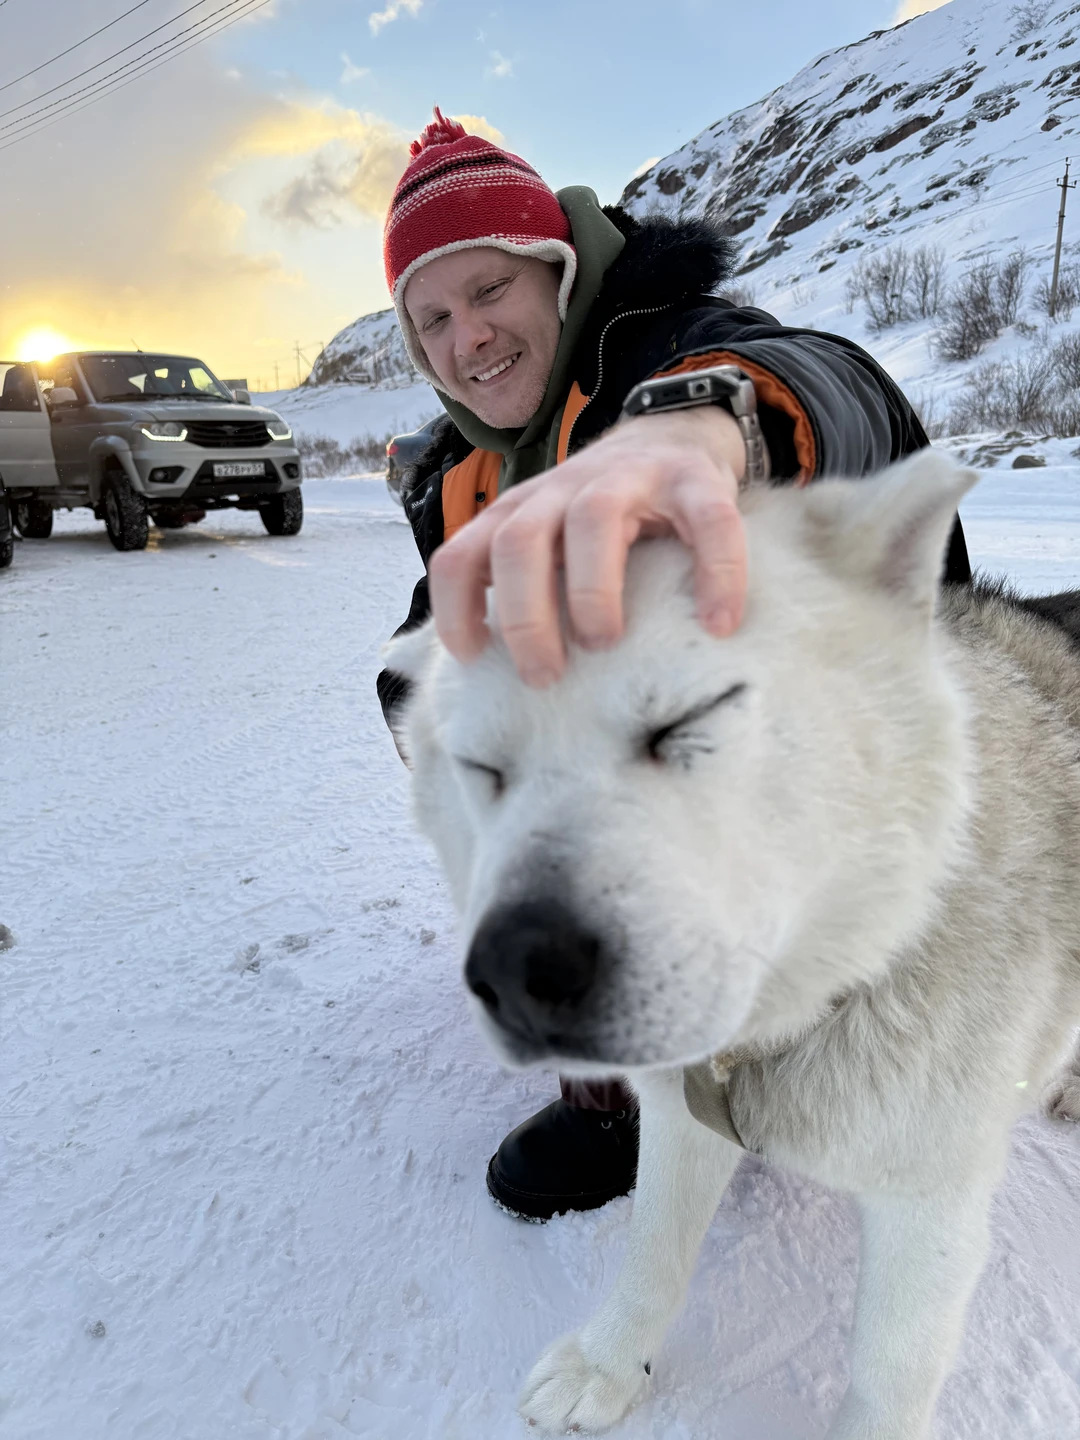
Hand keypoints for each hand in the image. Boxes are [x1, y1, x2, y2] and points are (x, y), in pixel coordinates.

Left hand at [427, 406, 747, 686]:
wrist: (673, 435)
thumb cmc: (604, 513)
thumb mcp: (551, 537)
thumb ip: (525, 581)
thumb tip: (497, 672)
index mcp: (521, 511)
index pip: (464, 554)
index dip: (456, 607)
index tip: (473, 658)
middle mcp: (563, 490)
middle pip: (520, 542)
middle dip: (525, 616)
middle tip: (545, 676)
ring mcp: (628, 478)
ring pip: (592, 520)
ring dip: (592, 590)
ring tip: (606, 643)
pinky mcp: (693, 479)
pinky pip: (707, 522)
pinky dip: (716, 573)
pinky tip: (719, 623)